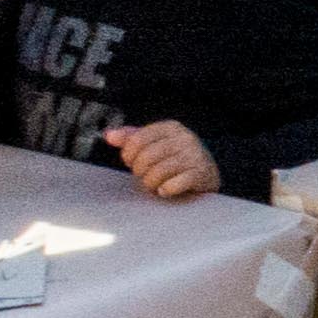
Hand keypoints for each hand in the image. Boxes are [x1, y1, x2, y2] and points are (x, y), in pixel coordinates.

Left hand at [103, 118, 219, 199]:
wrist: (207, 174)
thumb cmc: (175, 159)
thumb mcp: (155, 144)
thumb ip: (131, 139)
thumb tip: (109, 136)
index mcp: (171, 127)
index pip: (137, 139)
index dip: (128, 155)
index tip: (131, 163)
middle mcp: (185, 138)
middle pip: (147, 156)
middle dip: (140, 172)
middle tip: (144, 176)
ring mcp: (195, 156)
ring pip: (158, 172)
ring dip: (151, 183)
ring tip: (155, 184)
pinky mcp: (202, 174)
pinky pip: (173, 184)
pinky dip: (165, 190)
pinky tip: (166, 190)